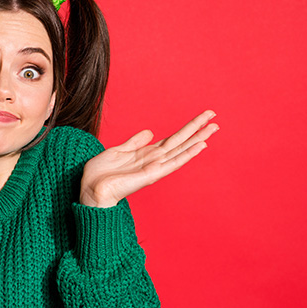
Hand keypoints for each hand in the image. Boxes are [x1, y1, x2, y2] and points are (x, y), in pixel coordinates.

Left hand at [79, 110, 218, 206]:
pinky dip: (187, 154)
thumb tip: (150, 132)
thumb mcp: (118, 151)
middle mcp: (154, 160)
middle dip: (198, 130)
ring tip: (213, 129)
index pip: (172, 139)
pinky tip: (200, 146)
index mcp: (148, 154)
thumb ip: (134, 142)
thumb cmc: (101, 174)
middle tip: (216, 119)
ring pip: (181, 150)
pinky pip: (173, 163)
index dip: (187, 128)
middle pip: (181, 142)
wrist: (90, 190)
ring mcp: (155, 168)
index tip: (203, 117)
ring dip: (198, 140)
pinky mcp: (151, 175)